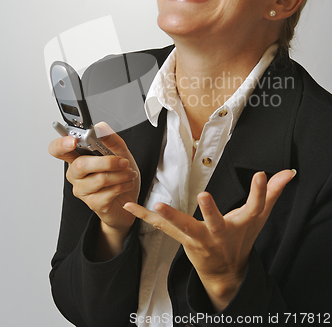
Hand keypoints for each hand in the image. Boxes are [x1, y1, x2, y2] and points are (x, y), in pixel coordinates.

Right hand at [48, 122, 140, 234]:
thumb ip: (110, 138)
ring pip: (99, 179)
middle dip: (106, 162)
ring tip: (128, 172)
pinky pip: (108, 193)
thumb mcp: (120, 151)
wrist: (130, 197)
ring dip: (120, 175)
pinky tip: (127, 184)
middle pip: (80, 165)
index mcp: (77, 157)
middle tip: (122, 161)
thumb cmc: (121, 173)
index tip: (73, 141)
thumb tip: (100, 128)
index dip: (61, 144)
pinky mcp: (93, 203)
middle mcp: (76, 174)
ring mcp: (82, 190)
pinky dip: (123, 186)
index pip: (57, 149)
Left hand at [123, 169, 295, 309]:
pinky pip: (161, 228)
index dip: (258, 192)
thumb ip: (270, 194)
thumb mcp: (258, 218)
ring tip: (157, 205)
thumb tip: (288, 173)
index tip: (259, 174)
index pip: (253, 206)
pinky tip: (129, 205)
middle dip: (211, 212)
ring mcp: (198, 239)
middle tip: (204, 197)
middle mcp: (218, 234)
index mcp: (239, 226)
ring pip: (182, 228)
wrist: (225, 271)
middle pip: (214, 223)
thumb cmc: (241, 239)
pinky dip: (144, 216)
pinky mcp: (181, 238)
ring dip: (169, 217)